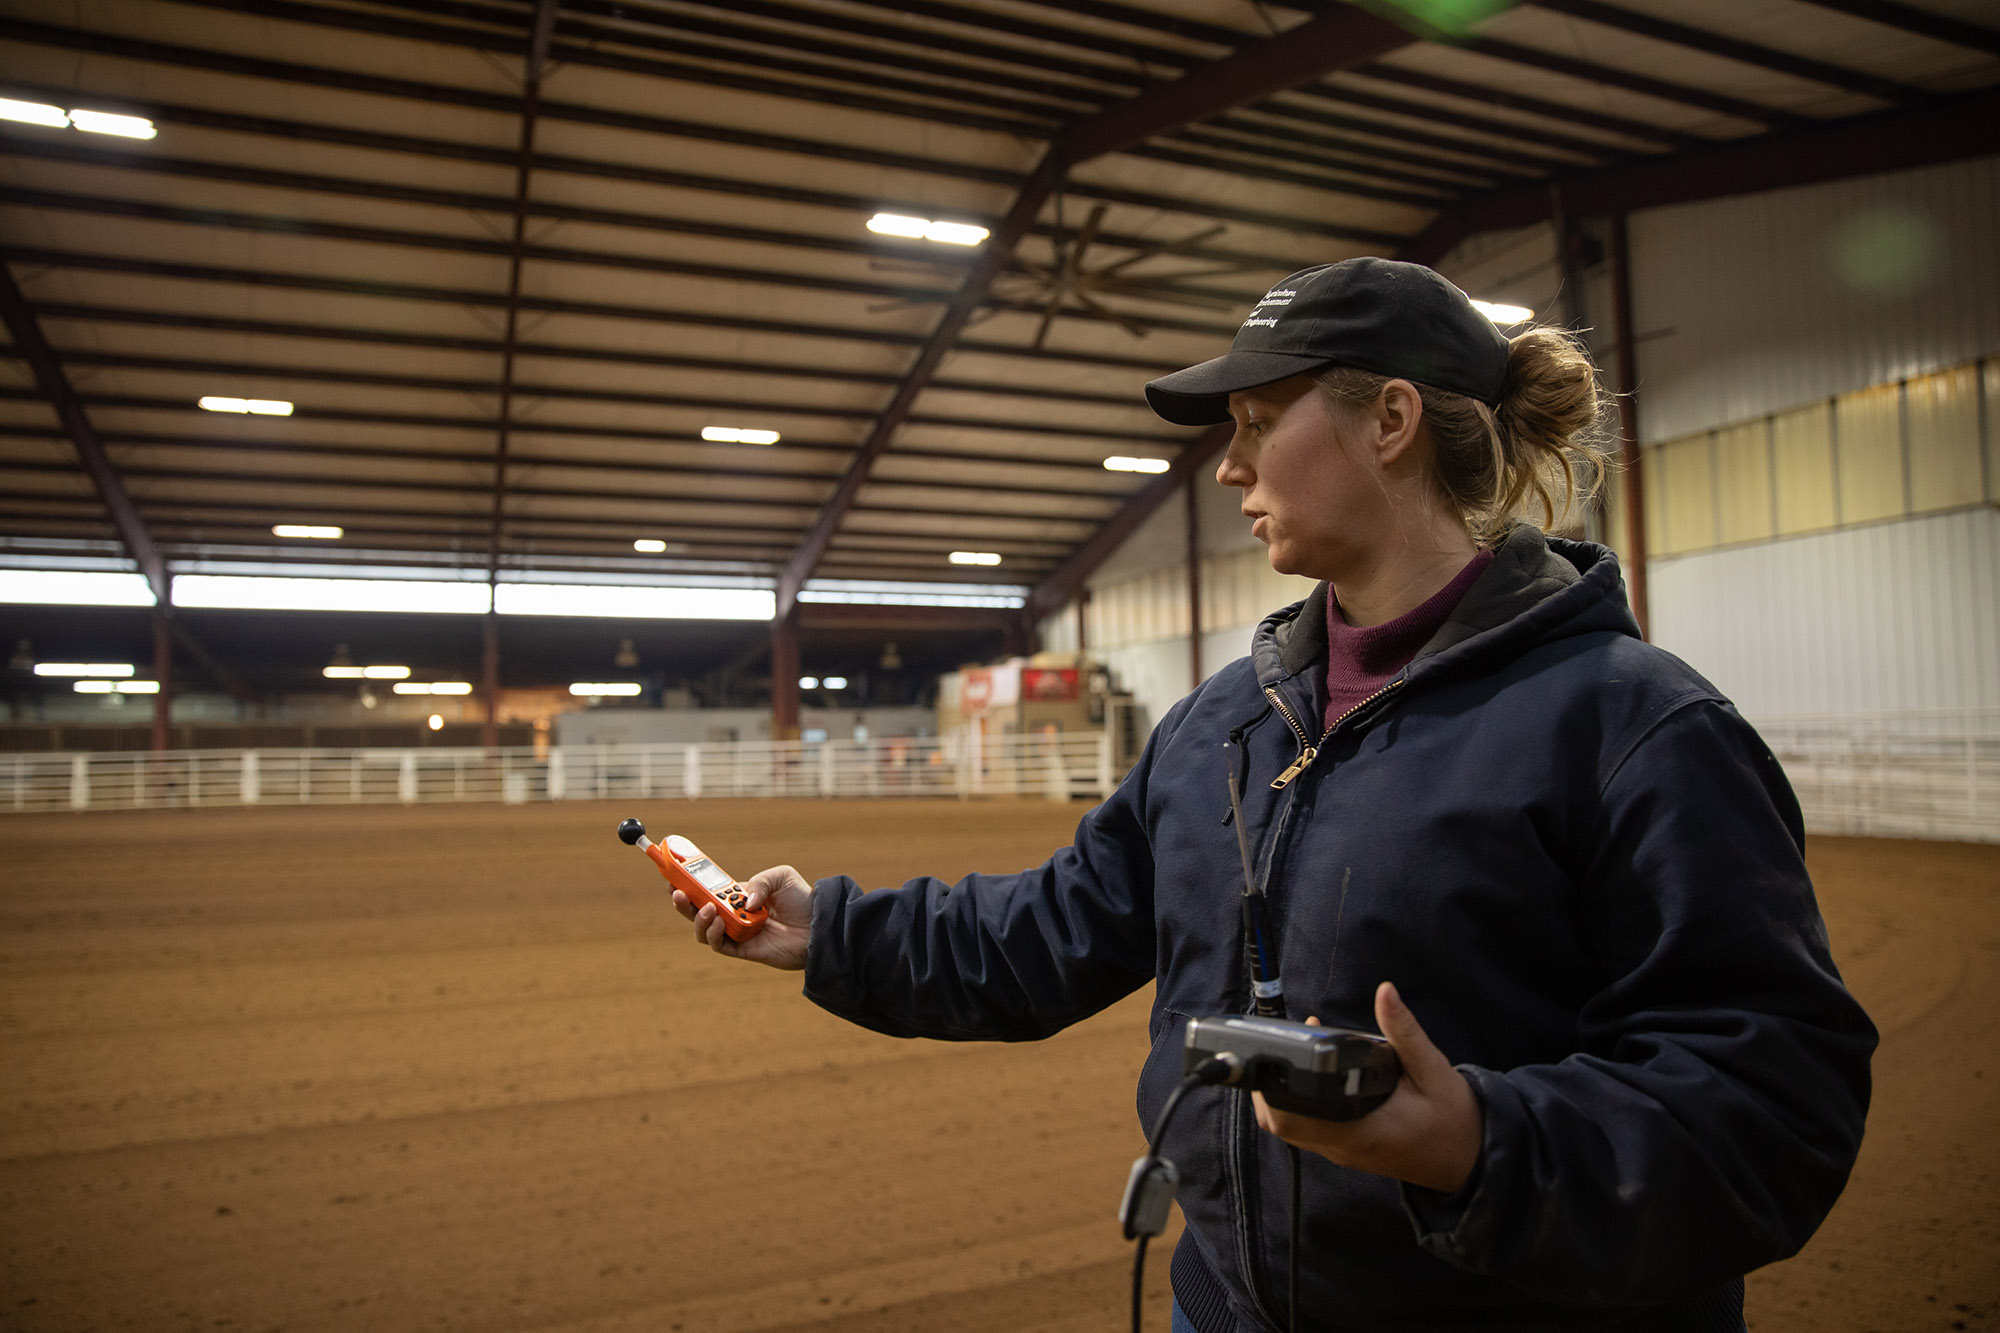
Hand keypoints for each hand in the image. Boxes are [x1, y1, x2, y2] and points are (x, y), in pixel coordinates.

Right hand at [671, 864, 812, 970]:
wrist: (819, 925)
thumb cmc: (801, 899)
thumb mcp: (781, 876)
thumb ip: (759, 882)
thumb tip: (743, 902)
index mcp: (738, 895)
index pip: (707, 890)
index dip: (689, 884)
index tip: (672, 876)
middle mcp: (734, 914)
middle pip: (698, 910)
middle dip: (683, 902)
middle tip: (676, 893)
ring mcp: (737, 932)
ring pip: (704, 930)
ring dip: (698, 919)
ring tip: (706, 909)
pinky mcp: (744, 950)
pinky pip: (720, 945)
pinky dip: (713, 934)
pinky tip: (716, 921)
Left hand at [1253, 981, 1482, 1194]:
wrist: (1469, 1161)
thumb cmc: (1454, 1120)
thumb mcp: (1433, 1070)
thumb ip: (1404, 1031)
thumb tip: (1386, 992)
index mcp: (1361, 1131)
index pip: (1296, 1116)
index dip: (1278, 1084)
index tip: (1287, 1047)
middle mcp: (1343, 1147)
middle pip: (1281, 1123)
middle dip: (1271, 1085)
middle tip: (1284, 1046)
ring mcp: (1342, 1152)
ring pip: (1290, 1129)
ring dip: (1281, 1094)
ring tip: (1295, 1055)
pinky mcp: (1345, 1150)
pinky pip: (1307, 1130)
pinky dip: (1298, 1104)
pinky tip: (1311, 1074)